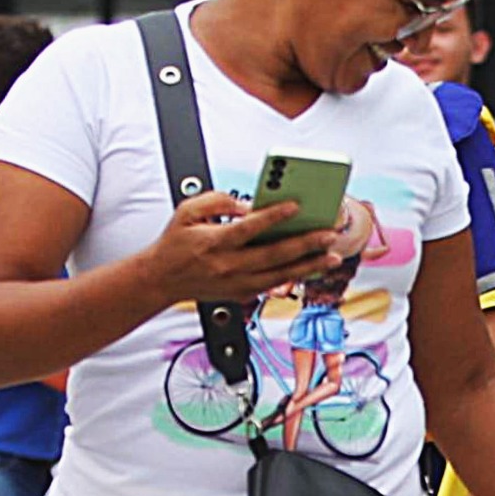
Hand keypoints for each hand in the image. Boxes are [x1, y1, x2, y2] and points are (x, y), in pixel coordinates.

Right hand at [143, 190, 335, 308]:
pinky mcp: (241, 294)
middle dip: (305, 244)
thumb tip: (249, 206)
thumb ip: (218, 201)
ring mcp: (236, 283)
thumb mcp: (187, 211)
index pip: (249, 228)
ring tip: (333, 257)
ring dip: (309, 266)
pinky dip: (295, 277)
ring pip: (280, 275)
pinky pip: (274, 285)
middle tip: (329, 234)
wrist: (161, 280)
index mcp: (214, 242)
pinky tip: (313, 268)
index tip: (296, 206)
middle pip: (273, 255)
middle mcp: (228, 266)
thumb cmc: (176, 243)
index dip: (274, 217)